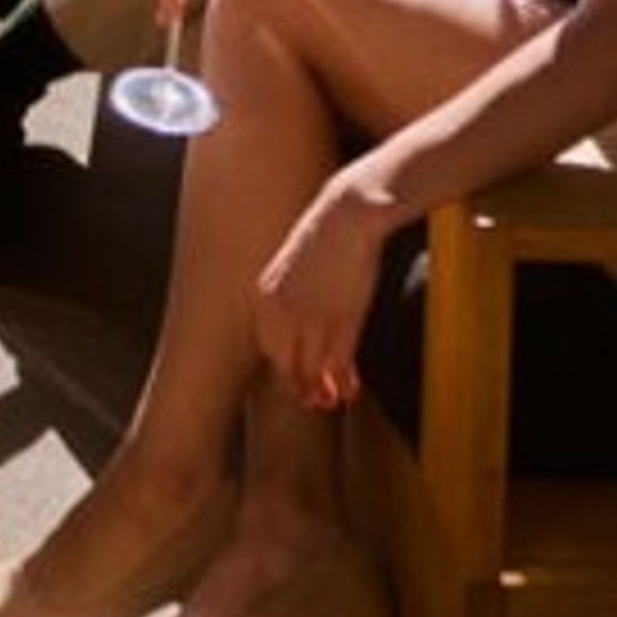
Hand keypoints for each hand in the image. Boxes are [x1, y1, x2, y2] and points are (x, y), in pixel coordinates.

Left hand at [252, 187, 390, 413]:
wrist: (346, 215)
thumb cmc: (324, 239)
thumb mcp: (293, 271)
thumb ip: (290, 300)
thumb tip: (299, 327)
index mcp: (265, 300)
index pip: (269, 349)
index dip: (286, 371)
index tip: (298, 381)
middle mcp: (281, 314)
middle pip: (286, 367)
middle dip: (301, 388)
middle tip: (316, 401)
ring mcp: (311, 320)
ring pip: (311, 373)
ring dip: (322, 392)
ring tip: (332, 402)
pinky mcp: (341, 321)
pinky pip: (338, 365)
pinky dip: (343, 384)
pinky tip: (351, 391)